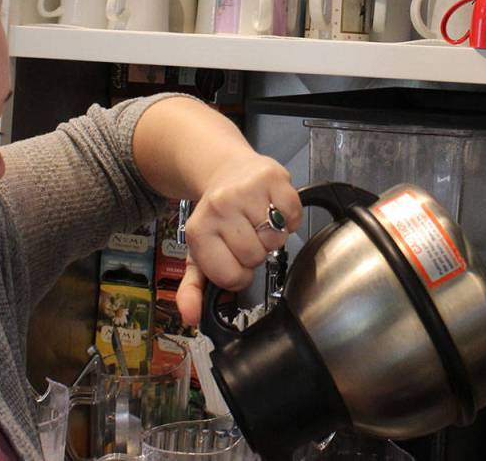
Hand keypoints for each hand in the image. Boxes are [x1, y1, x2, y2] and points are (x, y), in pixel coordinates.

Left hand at [175, 154, 300, 325]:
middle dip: (255, 253)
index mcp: (199, 230)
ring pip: (276, 239)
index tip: (234, 258)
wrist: (226, 170)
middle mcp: (220, 207)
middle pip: (255, 258)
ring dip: (272, 236)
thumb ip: (193, 288)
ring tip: (259, 222)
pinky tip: (273, 209)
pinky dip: (289, 218)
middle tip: (247, 236)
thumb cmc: (217, 216)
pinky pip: (293, 215)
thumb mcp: (199, 252)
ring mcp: (246, 190)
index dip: (238, 274)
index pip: (231, 277)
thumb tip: (191, 316)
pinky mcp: (272, 177)